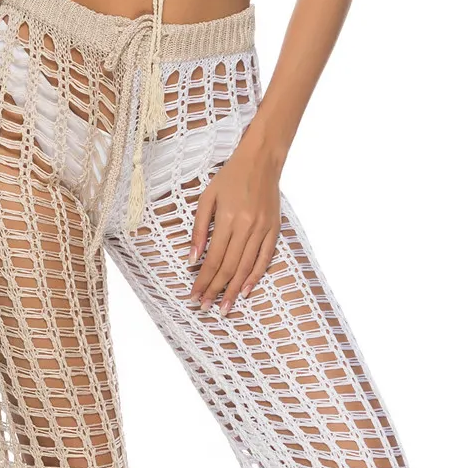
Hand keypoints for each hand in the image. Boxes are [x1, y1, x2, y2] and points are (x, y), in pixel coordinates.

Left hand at [187, 135, 282, 315]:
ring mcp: (263, 229)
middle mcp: (247, 226)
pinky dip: (255, 276)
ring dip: (234, 290)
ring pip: (246, 267)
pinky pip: (265, 258)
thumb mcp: (207, 198)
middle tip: (205, 307)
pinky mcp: (274, 229)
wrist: (262, 159)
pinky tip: (246, 291)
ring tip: (224, 307)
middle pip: (229, 267)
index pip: (213, 259)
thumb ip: (199, 229)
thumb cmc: (230, 177)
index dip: (203, 280)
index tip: (194, 296)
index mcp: (228, 218)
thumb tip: (193, 259)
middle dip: (215, 290)